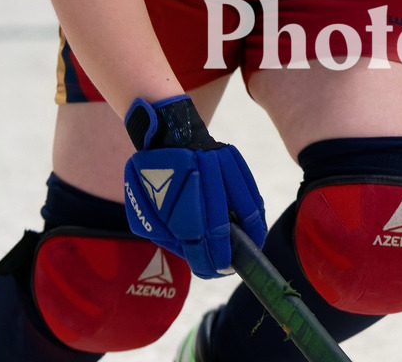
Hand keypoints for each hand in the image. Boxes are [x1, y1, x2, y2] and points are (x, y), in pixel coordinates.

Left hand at [123, 95, 265, 277]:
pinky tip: (254, 227)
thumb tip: (197, 256)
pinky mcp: (234, 158)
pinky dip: (255, 213)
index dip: (208, 259)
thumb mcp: (145, 207)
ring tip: (251, 250)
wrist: (169, 131)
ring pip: (245, 207)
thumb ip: (168, 233)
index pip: (198, 236)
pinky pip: (251, 191)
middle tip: (229, 268)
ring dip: (251, 234)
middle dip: (227, 253)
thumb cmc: (153, 175)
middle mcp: (202, 177)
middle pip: (221, 225)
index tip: (215, 271)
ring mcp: (222, 165)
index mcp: (175, 191)